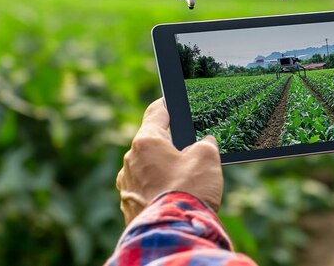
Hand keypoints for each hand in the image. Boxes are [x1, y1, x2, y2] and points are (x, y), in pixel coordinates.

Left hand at [116, 98, 223, 224]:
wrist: (173, 234)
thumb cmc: (189, 191)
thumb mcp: (207, 158)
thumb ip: (206, 143)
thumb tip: (203, 144)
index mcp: (145, 142)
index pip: (155, 113)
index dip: (167, 104)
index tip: (171, 99)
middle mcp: (129, 161)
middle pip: (152, 143)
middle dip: (170, 144)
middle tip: (190, 146)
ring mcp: (127, 186)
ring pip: (148, 168)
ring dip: (164, 169)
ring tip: (187, 178)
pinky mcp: (130, 207)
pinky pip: (146, 189)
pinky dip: (160, 188)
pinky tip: (176, 196)